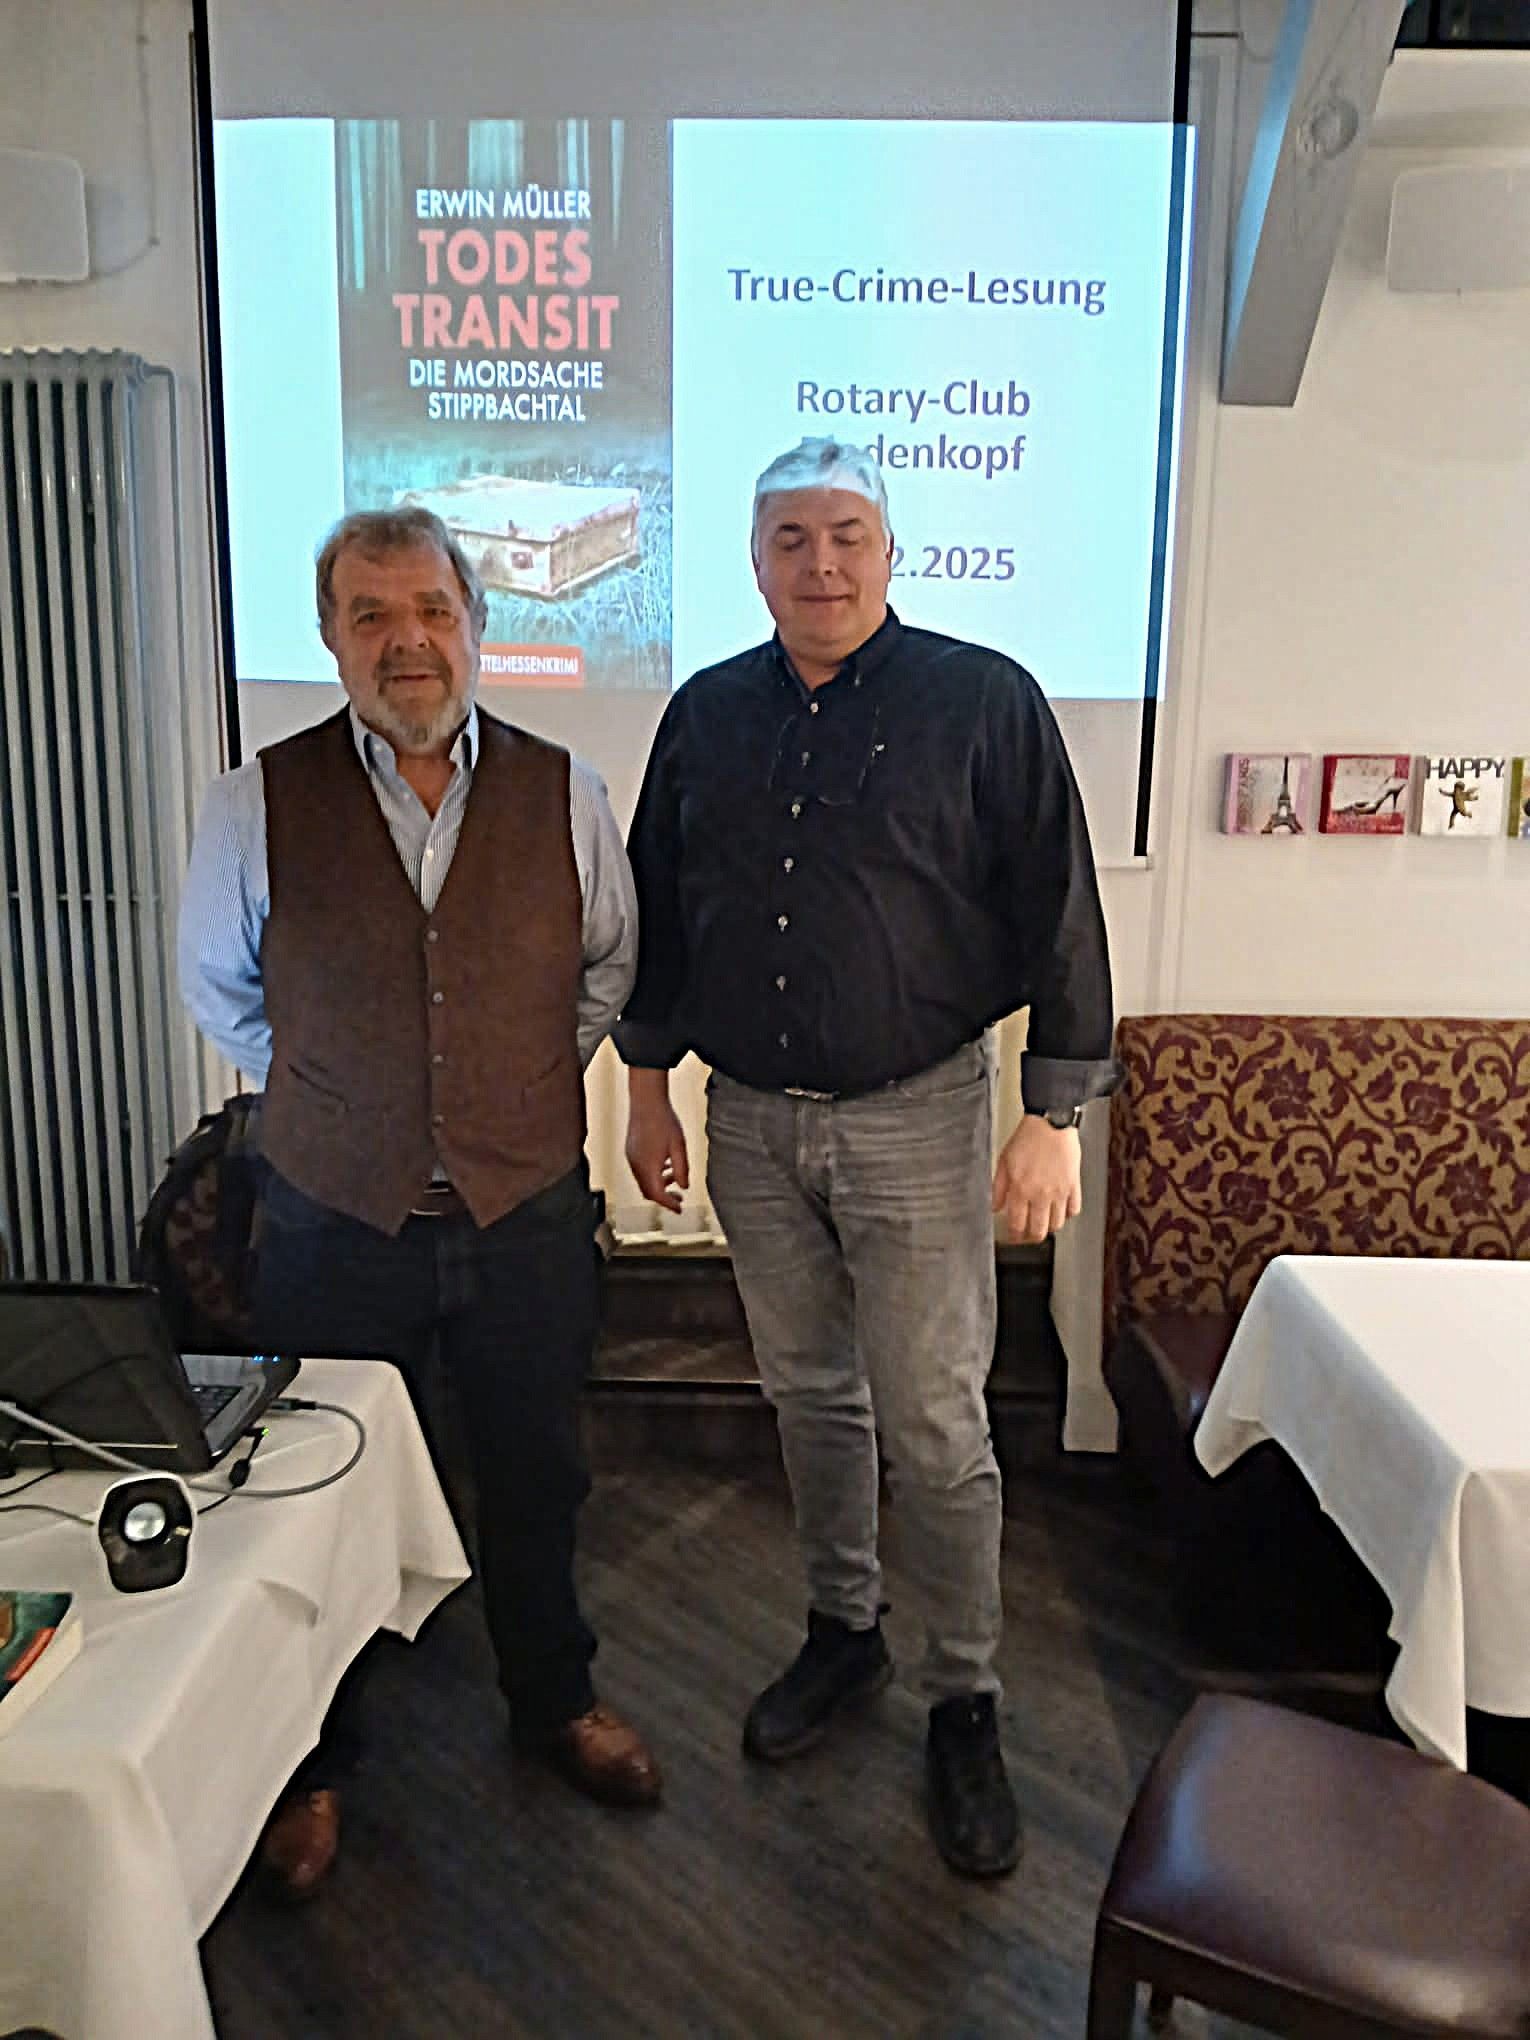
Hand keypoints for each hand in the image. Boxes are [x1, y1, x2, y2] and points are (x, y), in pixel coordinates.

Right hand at [625, 1071, 689, 1212]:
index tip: (680, 1209)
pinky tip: (665, 1165)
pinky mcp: (630, 1151)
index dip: (669, 1204)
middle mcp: (636, 1165)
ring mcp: (631, 1158)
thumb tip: (684, 1187)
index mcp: (648, 1167)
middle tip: (679, 1199)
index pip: (657, 1195)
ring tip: (674, 1180)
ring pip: (643, 1182)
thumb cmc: (664, 1121)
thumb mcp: (679, 1146)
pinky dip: (652, 1175)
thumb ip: (682, 1169)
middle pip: (648, 1192)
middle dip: (663, 1198)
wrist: (646, 1101)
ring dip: (658, 1185)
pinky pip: (640, 1171)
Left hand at [991, 1115, 1082, 1244]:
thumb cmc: (1028, 1138)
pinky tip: (1060, 1209)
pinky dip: (1067, 1214)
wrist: (1052, 1123)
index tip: (1013, 1237)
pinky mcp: (1074, 1186)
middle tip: (1028, 1235)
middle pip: (1038, 1231)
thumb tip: (995, 1207)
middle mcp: (1040, 1195)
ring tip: (1043, 1221)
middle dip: (1031, 1237)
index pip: (1017, 1225)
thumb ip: (998, 1188)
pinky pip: (1073, 1210)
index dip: (1014, 1236)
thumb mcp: (1004, 1161)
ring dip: (1049, 1226)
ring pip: (1057, 1224)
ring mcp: (1059, 1192)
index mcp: (1021, 1190)